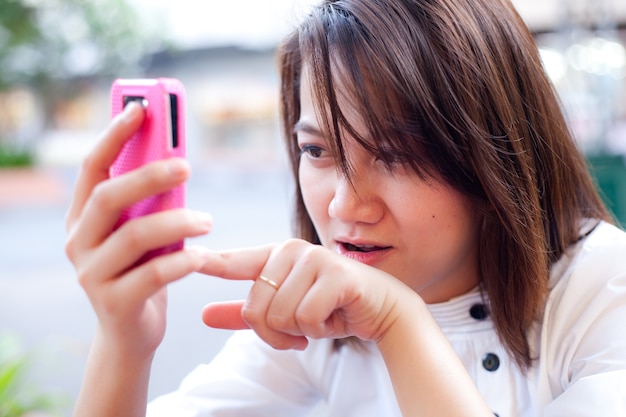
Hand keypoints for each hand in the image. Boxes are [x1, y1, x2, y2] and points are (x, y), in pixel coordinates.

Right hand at [65, 102, 211, 358]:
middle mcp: (78, 242)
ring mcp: (91, 275)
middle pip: (108, 197)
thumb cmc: (141, 272)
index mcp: (82, 218)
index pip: (92, 168)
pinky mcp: (113, 303)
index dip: (113, 136)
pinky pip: (153, 274)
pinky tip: (203, 256)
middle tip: (186, 166)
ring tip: (208, 220)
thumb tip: (176, 160)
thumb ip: (148, 204)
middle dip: (148, 176)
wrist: (130, 334)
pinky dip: (183, 261)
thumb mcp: (142, 234)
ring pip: (134, 235)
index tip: (140, 109)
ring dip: (177, 222)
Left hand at [200, 239, 412, 350]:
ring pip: (279, 315)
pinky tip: (336, 317)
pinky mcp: (336, 275)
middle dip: (275, 333)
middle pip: (255, 307)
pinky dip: (319, 329)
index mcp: (278, 256)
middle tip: (300, 330)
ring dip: (299, 332)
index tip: (189, 257)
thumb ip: (246, 314)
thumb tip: (203, 314)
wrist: (382, 310)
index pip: (238, 261)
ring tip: (321, 318)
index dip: (213, 262)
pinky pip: (306, 317)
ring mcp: (315, 259)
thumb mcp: (285, 313)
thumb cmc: (332, 308)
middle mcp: (294, 251)